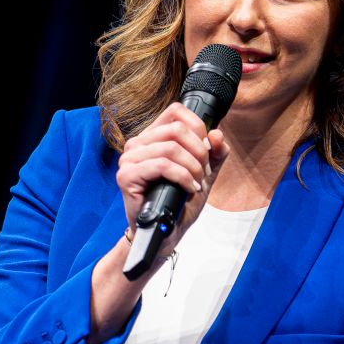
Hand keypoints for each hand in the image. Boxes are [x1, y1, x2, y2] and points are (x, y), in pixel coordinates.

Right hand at [115, 101, 228, 247]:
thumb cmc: (179, 200)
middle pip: (176, 129)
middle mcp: (137, 144)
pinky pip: (162, 166)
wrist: (165, 231)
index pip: (176, 111)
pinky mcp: (126, 176)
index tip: (206, 151)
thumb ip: (214, 152)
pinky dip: (183, 177)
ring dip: (192, 168)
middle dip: (199, 152)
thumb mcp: (204, 173)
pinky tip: (189, 189)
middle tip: (203, 172)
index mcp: (152, 137)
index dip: (198, 127)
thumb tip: (217, 134)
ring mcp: (129, 159)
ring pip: (170, 148)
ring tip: (196, 183)